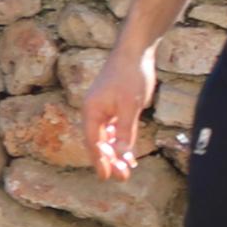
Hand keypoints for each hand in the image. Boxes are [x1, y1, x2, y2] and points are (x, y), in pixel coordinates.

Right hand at [83, 42, 156, 181]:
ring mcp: (103, 105)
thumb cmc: (130, 75)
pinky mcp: (113, 102)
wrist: (135, 49)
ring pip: (106, 134)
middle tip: (121, 177)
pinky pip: (114, 125)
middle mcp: (94, 110)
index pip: (94, 142)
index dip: (100, 161)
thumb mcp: (130, 107)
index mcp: (92, 111)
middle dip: (109, 159)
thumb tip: (120, 155)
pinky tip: (127, 148)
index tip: (106, 177)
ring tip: (125, 167)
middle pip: (99, 141)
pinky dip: (119, 138)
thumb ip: (125, 132)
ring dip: (115, 150)